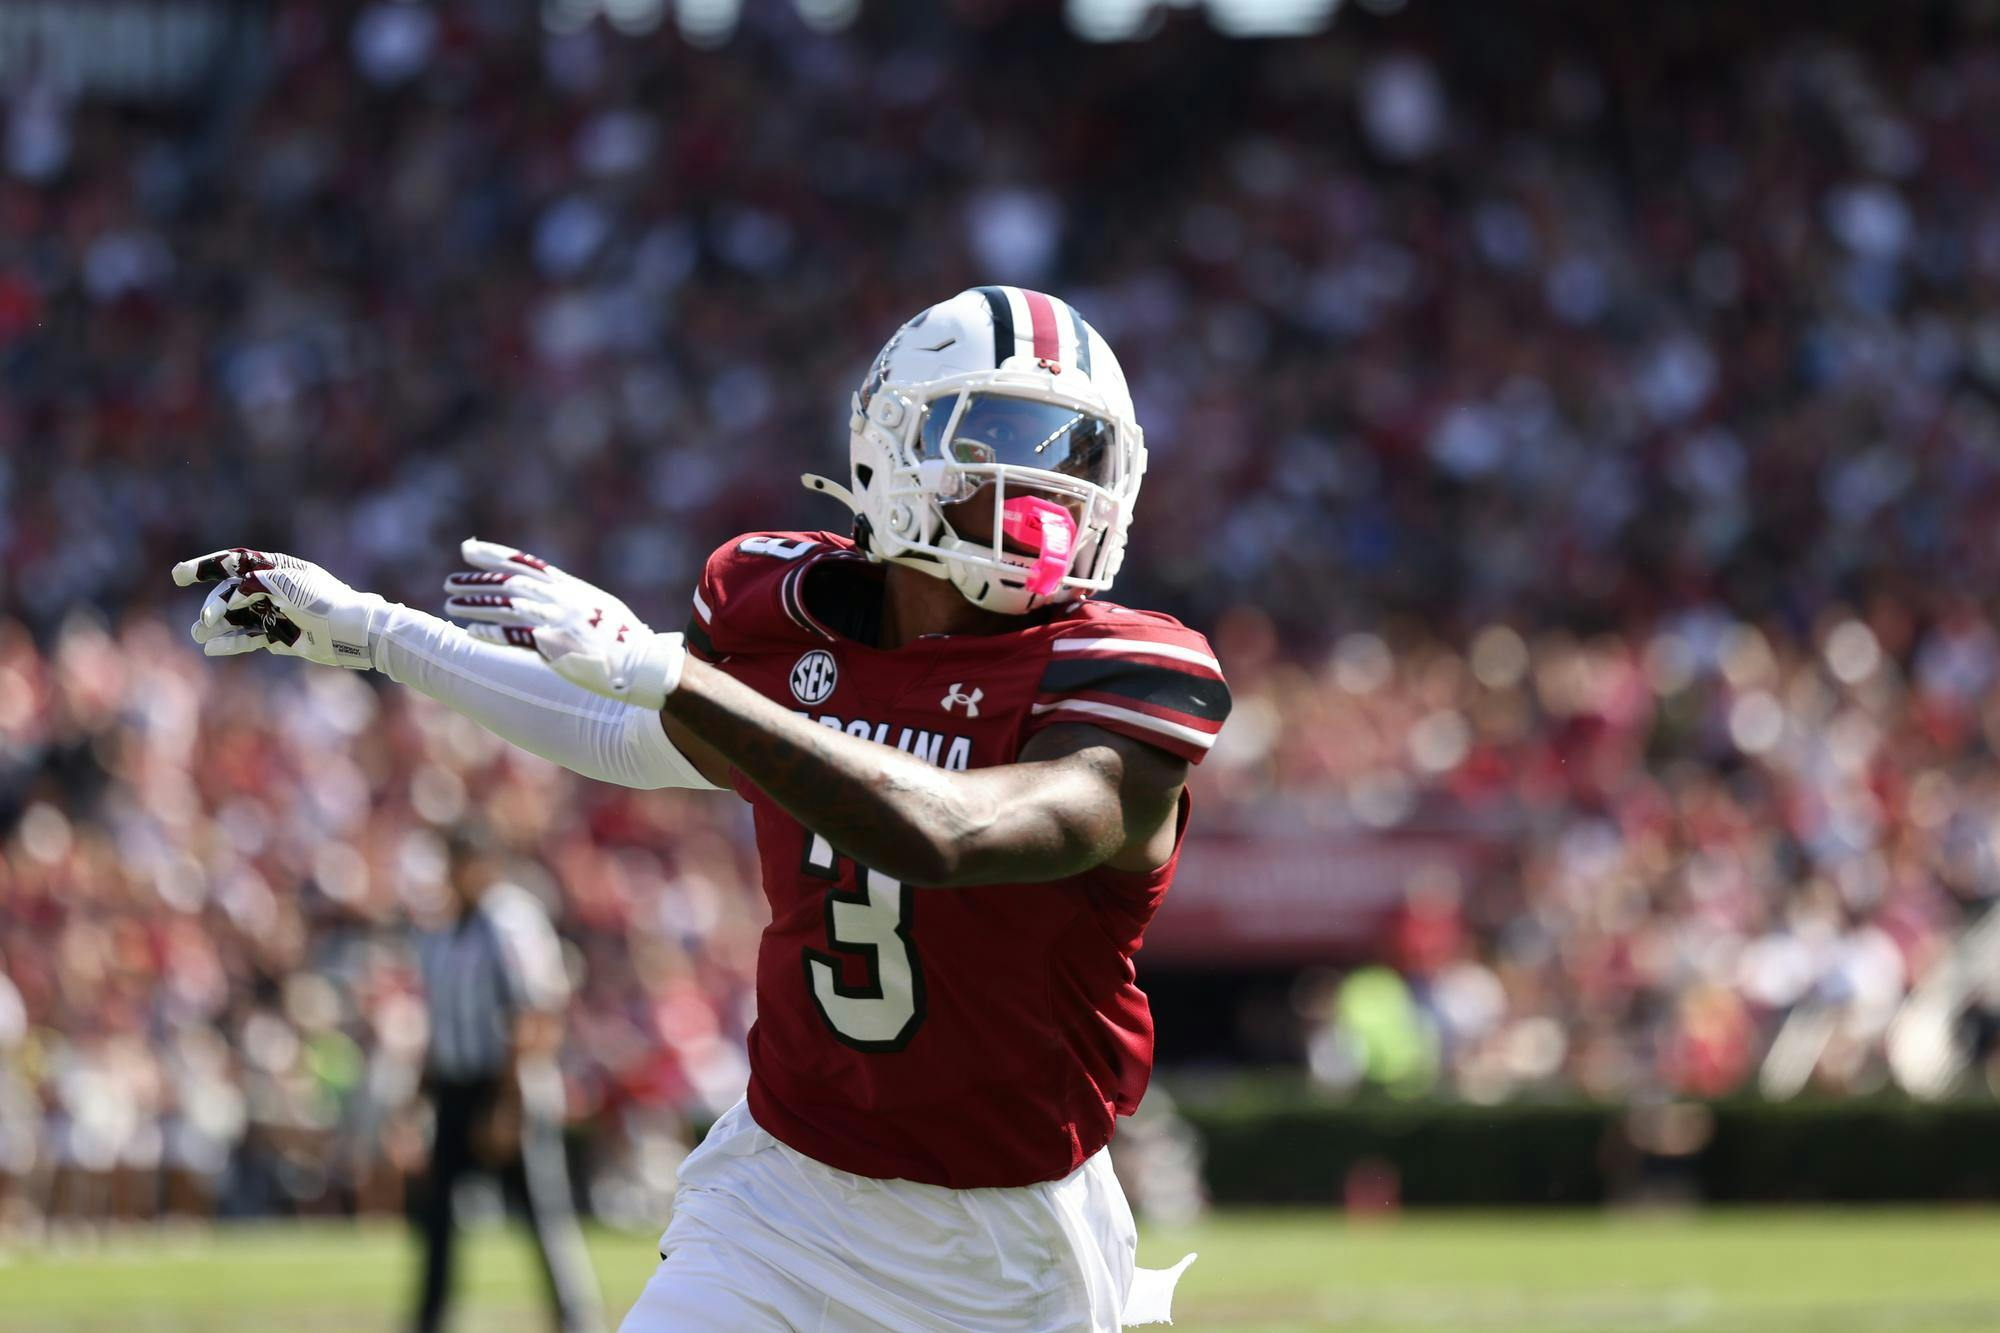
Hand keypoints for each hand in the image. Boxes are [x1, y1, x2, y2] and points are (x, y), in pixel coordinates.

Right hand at [173, 548, 386, 668]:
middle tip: (206, 620)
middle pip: (232, 594)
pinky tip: (212, 647)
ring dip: (217, 624)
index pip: (235, 564)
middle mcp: (274, 589)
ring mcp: (276, 613)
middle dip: (214, 605)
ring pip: (238, 617)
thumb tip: (232, 594)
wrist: (353, 632)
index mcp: (277, 569)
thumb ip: (258, 584)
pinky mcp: (281, 635)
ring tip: (199, 633)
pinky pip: (251, 637)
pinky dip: (232, 641)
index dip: (206, 567)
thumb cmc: (326, 601)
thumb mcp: (290, 586)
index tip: (179, 575)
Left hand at [442, 538, 685, 707]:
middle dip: (476, 581)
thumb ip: (571, 597)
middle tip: (450, 581)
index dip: (493, 554)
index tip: (468, 549)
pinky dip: (492, 633)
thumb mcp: (600, 606)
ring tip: (451, 604)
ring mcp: (557, 620)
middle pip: (508, 583)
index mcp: (570, 587)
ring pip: (506, 606)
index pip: (524, 563)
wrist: (643, 663)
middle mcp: (560, 598)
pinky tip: (471, 632)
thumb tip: (551, 591)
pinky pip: (515, 636)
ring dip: (475, 605)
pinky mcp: (555, 645)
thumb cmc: (624, 638)